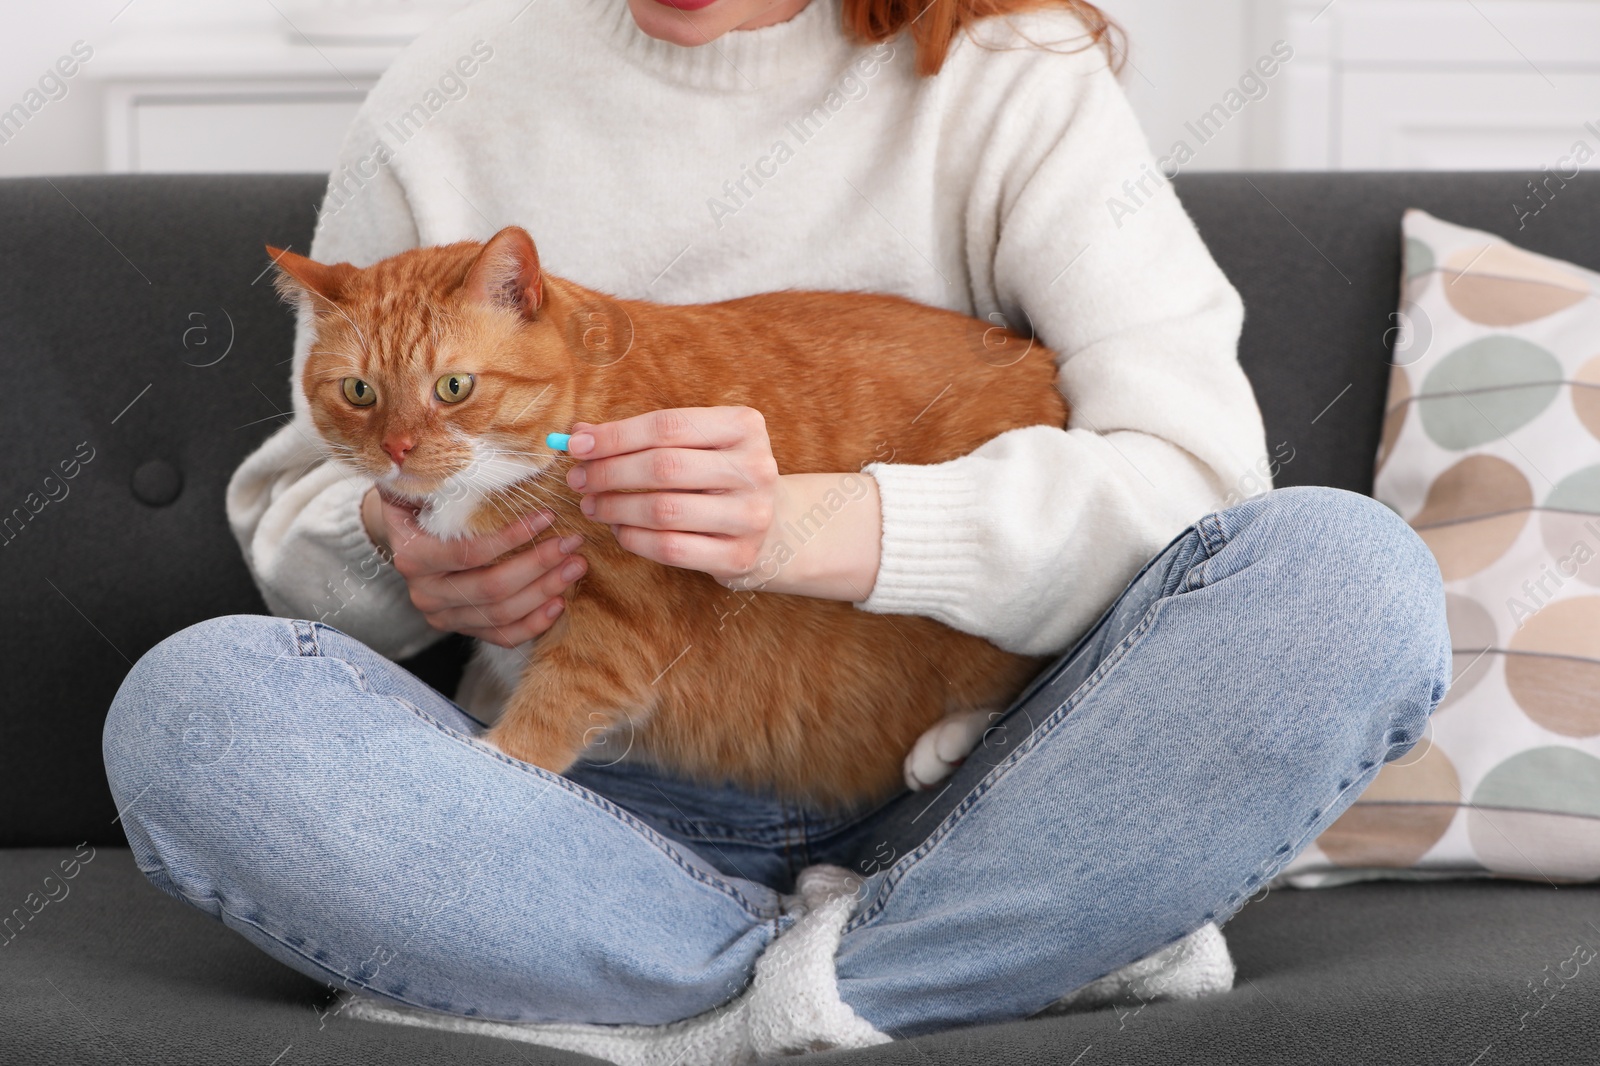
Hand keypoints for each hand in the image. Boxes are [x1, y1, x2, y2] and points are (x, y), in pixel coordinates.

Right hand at [361, 487, 586, 647]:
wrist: (402, 536)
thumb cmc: (422, 503)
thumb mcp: (423, 484)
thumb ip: (440, 475)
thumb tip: (470, 448)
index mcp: (413, 554)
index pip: (469, 552)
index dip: (512, 537)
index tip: (548, 516)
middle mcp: (425, 592)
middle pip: (491, 587)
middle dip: (538, 565)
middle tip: (573, 544)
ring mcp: (442, 615)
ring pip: (501, 614)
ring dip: (545, 591)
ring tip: (576, 567)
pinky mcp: (460, 629)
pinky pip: (500, 636)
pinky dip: (533, 624)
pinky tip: (559, 603)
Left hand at [564, 407, 881, 599]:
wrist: (776, 527)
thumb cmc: (718, 477)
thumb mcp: (695, 444)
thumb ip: (641, 436)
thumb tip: (578, 434)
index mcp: (745, 426)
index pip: (667, 426)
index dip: (615, 436)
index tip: (577, 445)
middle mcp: (756, 468)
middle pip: (663, 467)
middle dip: (609, 473)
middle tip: (578, 479)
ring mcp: (752, 515)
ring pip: (663, 510)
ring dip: (616, 507)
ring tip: (592, 505)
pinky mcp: (740, 556)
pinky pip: (671, 548)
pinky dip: (634, 538)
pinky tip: (619, 529)